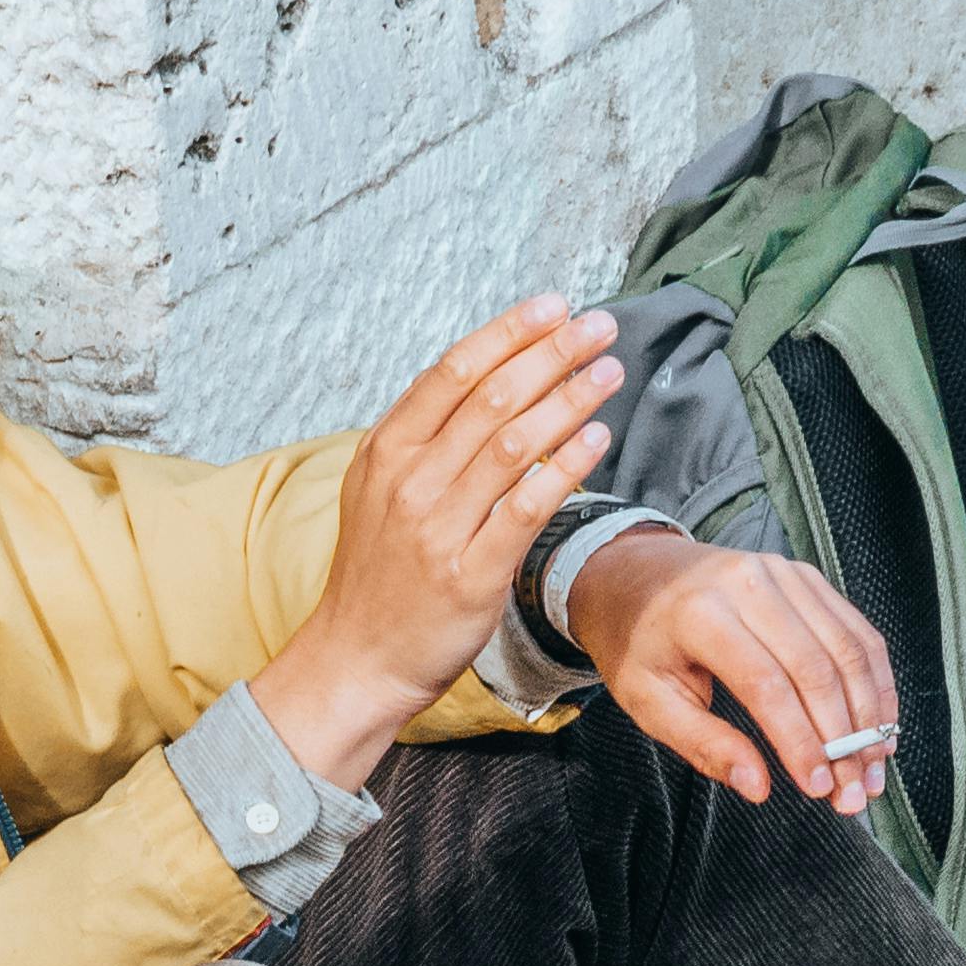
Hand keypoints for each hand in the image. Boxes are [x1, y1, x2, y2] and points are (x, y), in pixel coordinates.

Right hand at [250, 301, 624, 793]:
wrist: (356, 660)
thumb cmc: (379, 573)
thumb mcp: (379, 490)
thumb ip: (424, 437)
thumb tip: (487, 378)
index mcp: (387, 450)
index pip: (453, 371)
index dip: (508, 332)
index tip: (553, 305)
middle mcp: (410, 481)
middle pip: (492, 397)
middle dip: (552, 353)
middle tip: (600, 325)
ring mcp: (439, 527)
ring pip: (514, 443)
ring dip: (570, 398)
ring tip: (609, 371)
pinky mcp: (472, 574)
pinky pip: (528, 507)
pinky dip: (566, 467)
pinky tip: (597, 438)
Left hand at [568, 535, 902, 822]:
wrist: (635, 574)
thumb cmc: (637, 644)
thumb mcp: (647, 701)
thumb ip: (703, 744)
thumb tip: (758, 787)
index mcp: (700, 613)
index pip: (766, 685)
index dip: (800, 741)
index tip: (818, 788)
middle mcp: (748, 583)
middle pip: (815, 668)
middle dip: (842, 739)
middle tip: (853, 793)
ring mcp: (783, 573)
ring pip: (847, 649)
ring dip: (869, 715)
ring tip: (873, 769)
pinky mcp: (806, 577)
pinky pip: (856, 631)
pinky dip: (875, 682)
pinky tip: (880, 725)